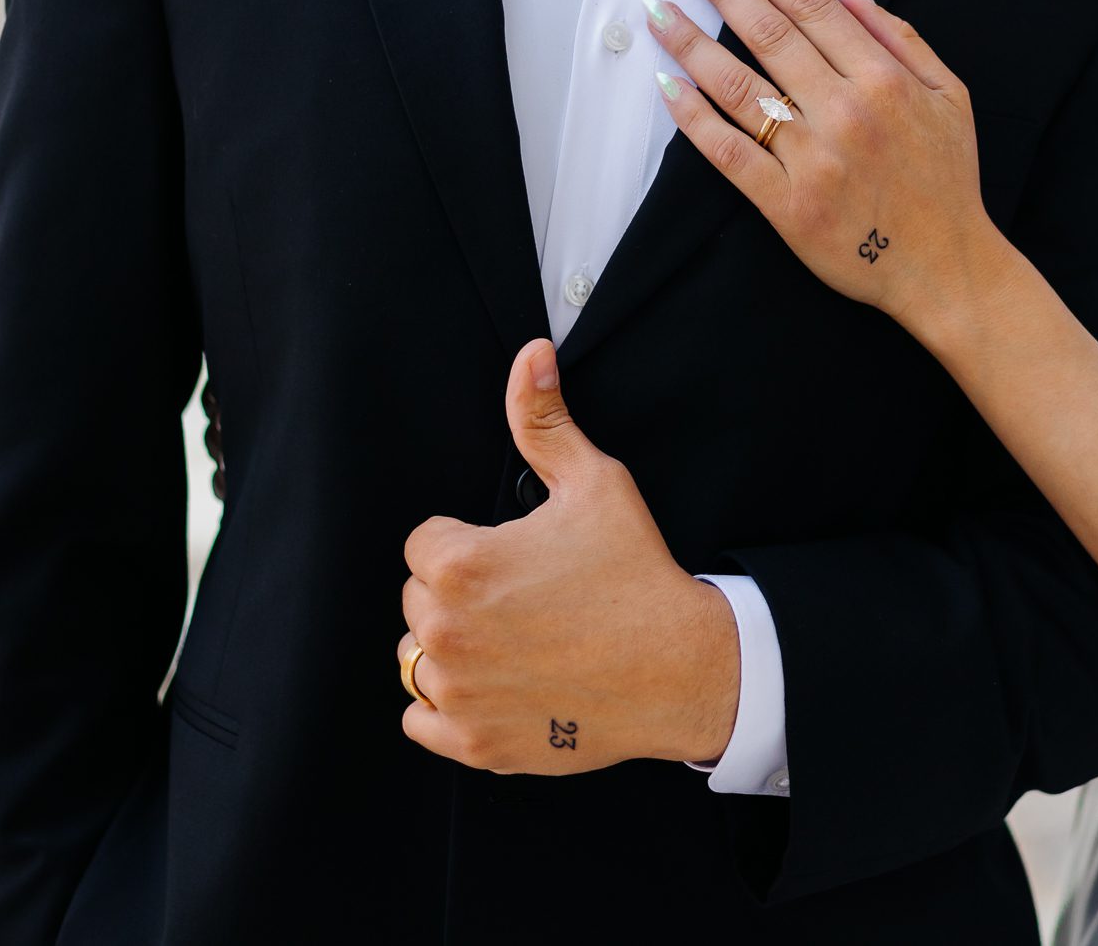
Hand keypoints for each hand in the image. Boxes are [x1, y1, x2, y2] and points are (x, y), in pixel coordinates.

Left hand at [399, 340, 739, 774]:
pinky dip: (448, 708)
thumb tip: (530, 353)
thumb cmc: (637, 573)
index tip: (518, 557)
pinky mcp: (471, 743)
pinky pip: (420, 719)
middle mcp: (443, 631)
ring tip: (514, 640)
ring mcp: (455, 693)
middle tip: (524, 598)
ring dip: (451, 649)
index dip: (472, 543)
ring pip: (415, 657)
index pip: (424, 543)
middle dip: (459, 593)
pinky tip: (500, 684)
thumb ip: (543, 421)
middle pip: (417, 598)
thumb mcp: (596, 484)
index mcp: (460, 564)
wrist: (682, 668)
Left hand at [646, 0, 1009, 331]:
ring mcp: (813, 161)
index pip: (811, 8)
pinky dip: (695, 119)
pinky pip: (730, 154)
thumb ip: (900, 37)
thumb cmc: (947, 181)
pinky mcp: (787, 206)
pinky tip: (668, 86)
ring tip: (660, 12)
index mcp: (883, 80)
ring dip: (692, 44)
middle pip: (768, 36)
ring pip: (739, 88)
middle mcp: (844, 112)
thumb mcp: (950, 95)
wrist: (946, 268)